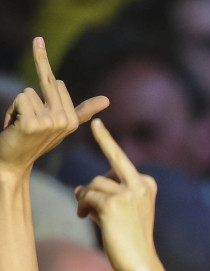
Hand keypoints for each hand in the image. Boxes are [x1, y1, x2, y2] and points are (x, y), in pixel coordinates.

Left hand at [0, 38, 107, 175]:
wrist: (14, 162)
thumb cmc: (35, 139)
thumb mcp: (62, 125)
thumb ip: (84, 111)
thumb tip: (107, 100)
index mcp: (72, 121)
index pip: (58, 85)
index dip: (44, 92)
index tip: (41, 110)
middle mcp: (64, 122)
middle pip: (48, 83)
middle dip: (36, 79)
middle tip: (32, 86)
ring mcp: (49, 123)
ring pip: (29, 93)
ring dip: (20, 106)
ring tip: (21, 124)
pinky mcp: (32, 124)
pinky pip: (20, 98)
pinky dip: (13, 109)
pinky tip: (16, 125)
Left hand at [74, 119, 157, 270]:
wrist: (139, 260)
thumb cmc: (130, 238)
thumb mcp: (121, 212)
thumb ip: (104, 195)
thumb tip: (78, 188)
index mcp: (147, 184)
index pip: (121, 159)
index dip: (106, 141)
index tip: (96, 123)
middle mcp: (140, 185)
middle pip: (106, 170)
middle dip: (97, 163)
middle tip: (90, 145)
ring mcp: (127, 193)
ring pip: (93, 184)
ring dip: (85, 198)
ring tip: (86, 214)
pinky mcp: (112, 203)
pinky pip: (86, 196)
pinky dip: (82, 207)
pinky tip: (85, 218)